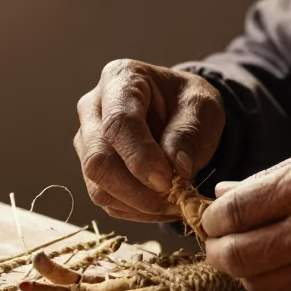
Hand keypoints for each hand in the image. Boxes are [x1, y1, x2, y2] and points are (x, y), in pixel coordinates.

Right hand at [74, 60, 224, 221]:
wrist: (182, 112)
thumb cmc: (189, 102)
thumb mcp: (202, 106)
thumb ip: (188, 132)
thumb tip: (176, 169)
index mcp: (120, 79)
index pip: (118, 123)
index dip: (140, 157)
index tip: (169, 180)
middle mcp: (94, 108)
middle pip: (98, 159)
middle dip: (137, 189)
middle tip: (175, 199)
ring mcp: (88, 141)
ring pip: (98, 186)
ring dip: (139, 205)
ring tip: (176, 203)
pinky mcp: (93, 170)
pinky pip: (106, 200)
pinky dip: (136, 211)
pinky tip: (163, 206)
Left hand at [200, 139, 290, 290]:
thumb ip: (272, 176)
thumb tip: (222, 195)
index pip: (232, 213)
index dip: (211, 218)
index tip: (210, 216)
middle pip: (234, 256)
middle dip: (216, 248)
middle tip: (217, 240)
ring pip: (256, 284)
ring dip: (242, 270)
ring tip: (247, 251)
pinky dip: (273, 283)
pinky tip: (281, 263)